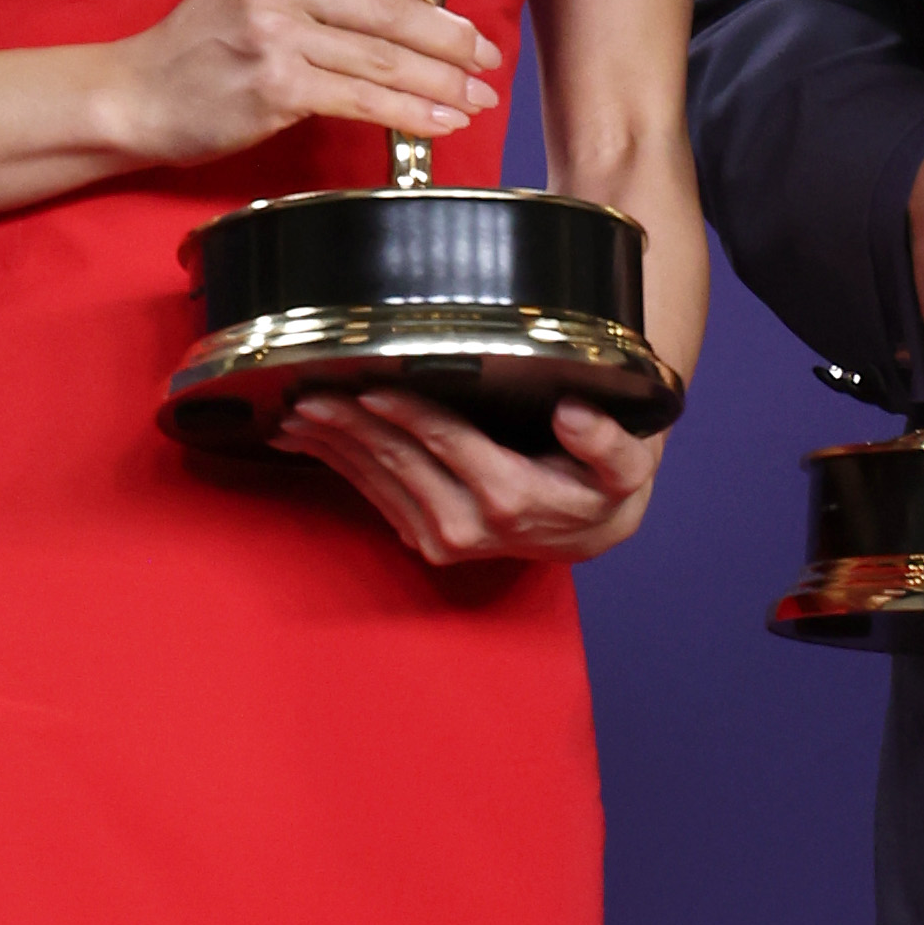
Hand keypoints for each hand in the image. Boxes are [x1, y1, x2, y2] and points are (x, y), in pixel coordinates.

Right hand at [114, 0, 494, 170]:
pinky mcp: (276, 87)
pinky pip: (363, 100)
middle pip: (388, 6)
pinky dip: (411, 113)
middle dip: (452, 36)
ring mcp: (275, 34)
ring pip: (383, 58)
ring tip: (479, 97)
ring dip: (442, 82)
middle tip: (489, 57)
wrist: (139, 93)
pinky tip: (441, 121)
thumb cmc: (201, 41)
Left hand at [278, 391, 660, 567]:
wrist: (591, 532)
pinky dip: (340, 465)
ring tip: (297, 411)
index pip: (445, 443)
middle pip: (397, 461)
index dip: (405, 412)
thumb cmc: (600, 486)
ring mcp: (439, 538)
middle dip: (349, 425)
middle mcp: (467, 526)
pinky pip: (372, 496)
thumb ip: (607, 442)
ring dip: (333, 445)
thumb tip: (572, 413)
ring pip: (375, 480)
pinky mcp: (422, 539)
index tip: (367, 385)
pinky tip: (311, 440)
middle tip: (309, 391)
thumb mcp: (626, 466)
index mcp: (510, 499)